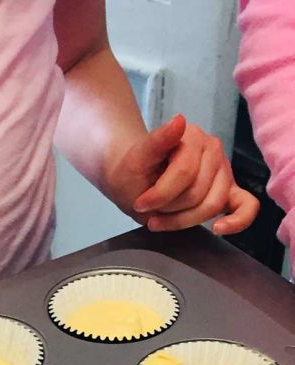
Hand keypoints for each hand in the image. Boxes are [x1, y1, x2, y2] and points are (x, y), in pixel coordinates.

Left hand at [108, 115, 258, 234]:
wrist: (134, 182)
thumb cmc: (134, 173)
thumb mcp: (136, 159)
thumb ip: (156, 141)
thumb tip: (180, 121)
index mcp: (192, 137)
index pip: (184, 174)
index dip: (160, 195)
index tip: (139, 204)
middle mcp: (213, 150)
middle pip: (197, 193)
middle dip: (170, 208)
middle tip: (151, 209)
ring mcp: (224, 171)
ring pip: (212, 206)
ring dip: (183, 219)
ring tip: (163, 217)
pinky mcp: (230, 191)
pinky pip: (246, 207)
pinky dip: (237, 222)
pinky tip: (218, 228)